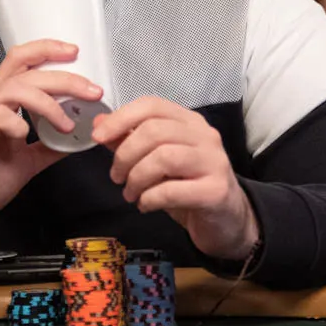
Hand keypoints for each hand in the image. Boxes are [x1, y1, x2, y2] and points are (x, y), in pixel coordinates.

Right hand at [0, 39, 102, 244]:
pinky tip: (25, 136)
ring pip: (14, 90)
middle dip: (63, 78)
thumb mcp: (26, 161)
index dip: (47, 51)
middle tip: (91, 91)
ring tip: (67, 123)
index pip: (22, 63)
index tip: (75, 53)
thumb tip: (78, 137)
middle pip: (26, 72)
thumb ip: (49, 146)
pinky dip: (15, 123)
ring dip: (47, 103)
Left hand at [91, 96, 259, 260]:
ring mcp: (213, 162)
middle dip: (125, 155)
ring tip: (130, 194)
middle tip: (116, 177)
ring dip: (136, 178)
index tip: (98, 137)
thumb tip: (100, 123)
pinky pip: (171, 190)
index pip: (151, 105)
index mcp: (189, 122)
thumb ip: (129, 140)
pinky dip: (149, 198)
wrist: (226, 220)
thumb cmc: (188, 186)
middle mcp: (205, 136)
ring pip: (163, 157)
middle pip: (154, 131)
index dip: (120, 119)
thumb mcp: (156, 161)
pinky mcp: (215, 191)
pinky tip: (145, 205)